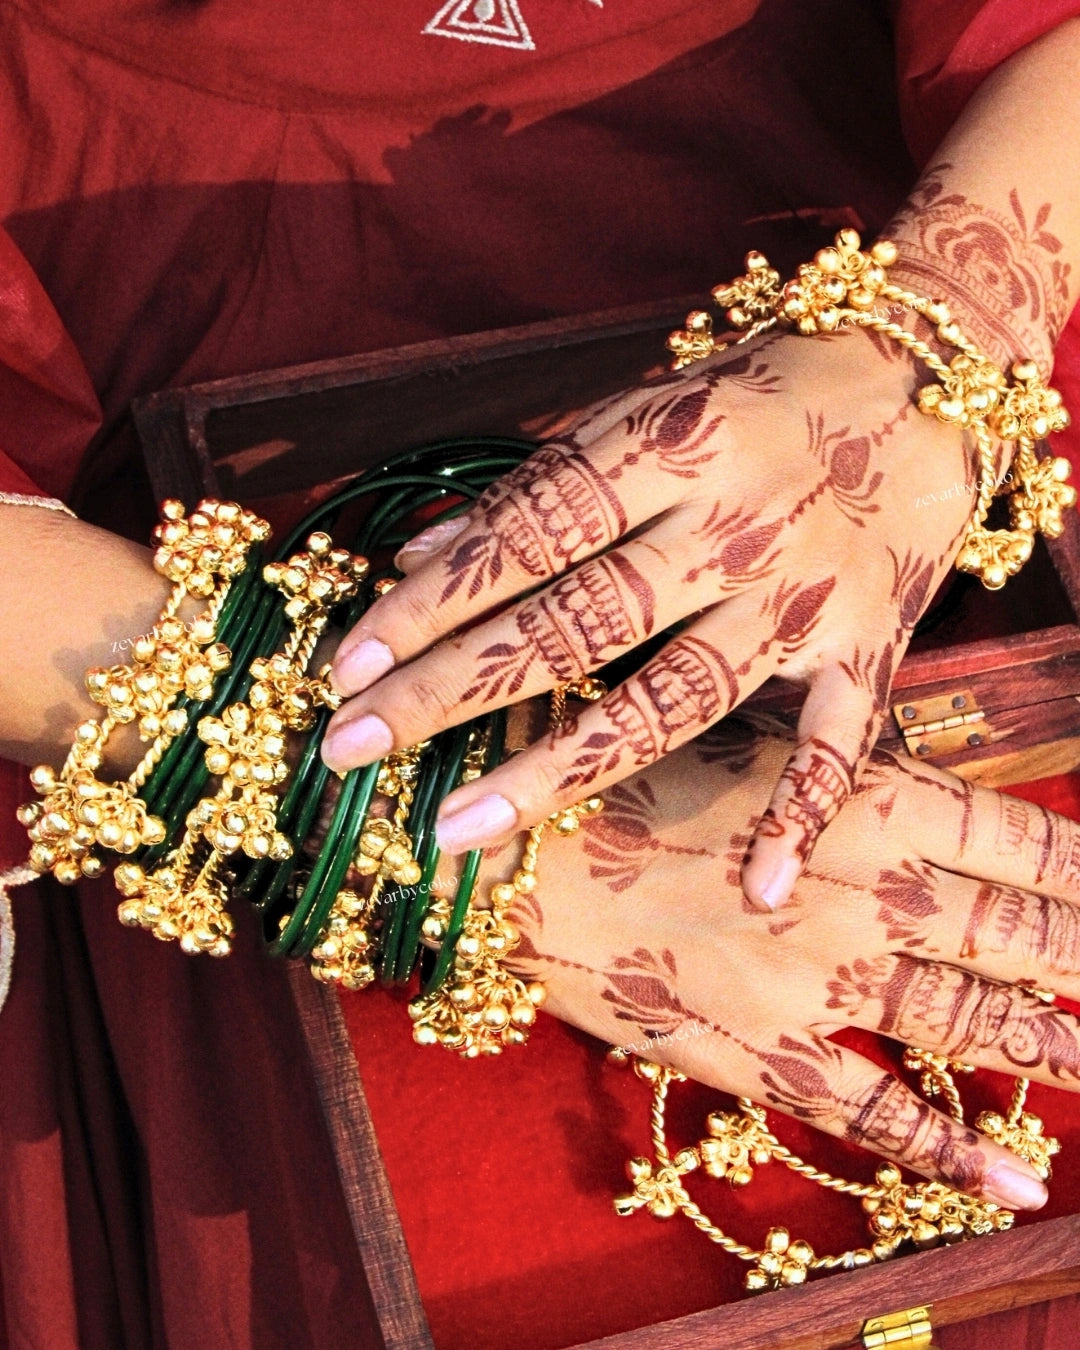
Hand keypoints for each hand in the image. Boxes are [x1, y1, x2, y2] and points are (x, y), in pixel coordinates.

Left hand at [324, 325, 971, 908]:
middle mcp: (733, 524)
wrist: (930, 373)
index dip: (430, 603)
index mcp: (670, 445)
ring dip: (560, 769)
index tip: (348, 666)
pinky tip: (759, 887)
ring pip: (673, 698)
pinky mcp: (873, 643)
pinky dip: (804, 813)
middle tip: (351, 749)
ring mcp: (805, 594)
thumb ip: (540, 484)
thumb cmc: (764, 389)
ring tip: (460, 832)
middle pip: (573, 625)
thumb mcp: (648, 408)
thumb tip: (418, 554)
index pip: (525, 535)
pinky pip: (837, 741)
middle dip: (451, 690)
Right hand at [490, 717, 1079, 1210]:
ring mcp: (826, 985)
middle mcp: (873, 897)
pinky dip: (951, 1150)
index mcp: (875, 803)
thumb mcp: (750, 739)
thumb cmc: (626, 771)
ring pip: (974, 1026)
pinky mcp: (769, 1055)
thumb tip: (930, 783)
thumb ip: (846, 766)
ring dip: (1054, 1052)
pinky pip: (879, 1114)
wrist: (518, 855)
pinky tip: (1015, 1178)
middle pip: (1027, 942)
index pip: (1035, 846)